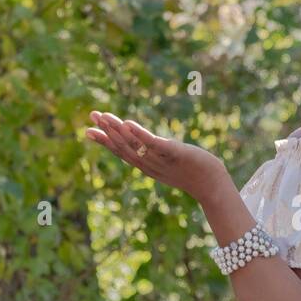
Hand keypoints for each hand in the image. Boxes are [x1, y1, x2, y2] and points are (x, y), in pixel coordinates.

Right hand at [85, 111, 228, 202]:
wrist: (213, 185)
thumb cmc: (193, 172)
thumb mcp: (169, 163)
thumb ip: (156, 155)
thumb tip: (148, 147)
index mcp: (147, 166)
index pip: (122, 153)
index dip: (104, 141)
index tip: (88, 131)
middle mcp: (150, 164)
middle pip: (124, 147)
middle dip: (106, 131)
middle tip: (92, 115)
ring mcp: (161, 160)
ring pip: (135, 145)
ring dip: (118, 130)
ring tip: (104, 116)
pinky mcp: (174, 154)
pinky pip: (154, 144)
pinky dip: (140, 135)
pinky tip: (128, 124)